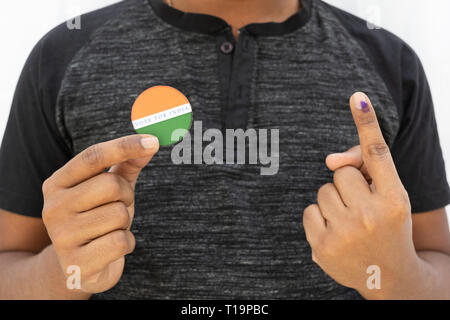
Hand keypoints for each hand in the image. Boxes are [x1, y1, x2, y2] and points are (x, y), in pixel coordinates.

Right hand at [42, 135, 158, 293]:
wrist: (77, 268)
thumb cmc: (96, 219)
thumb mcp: (109, 191)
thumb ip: (126, 165)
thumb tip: (151, 142)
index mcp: (57, 183)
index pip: (93, 157)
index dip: (124, 146)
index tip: (153, 141)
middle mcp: (52, 207)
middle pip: (111, 185)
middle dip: (127, 195)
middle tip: (119, 206)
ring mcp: (61, 237)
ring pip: (119, 214)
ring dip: (125, 222)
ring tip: (110, 229)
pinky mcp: (76, 264)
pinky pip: (120, 241)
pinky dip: (127, 243)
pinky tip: (111, 248)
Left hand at [303, 92, 418, 297]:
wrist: (389, 276)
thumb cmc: (387, 226)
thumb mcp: (390, 199)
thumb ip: (366, 170)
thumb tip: (330, 160)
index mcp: (395, 199)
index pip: (377, 155)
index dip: (366, 123)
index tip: (357, 96)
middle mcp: (371, 215)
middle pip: (341, 172)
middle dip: (349, 186)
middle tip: (361, 208)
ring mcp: (345, 232)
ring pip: (323, 190)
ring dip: (334, 201)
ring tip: (350, 222)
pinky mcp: (322, 246)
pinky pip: (309, 210)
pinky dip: (320, 217)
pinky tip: (336, 233)